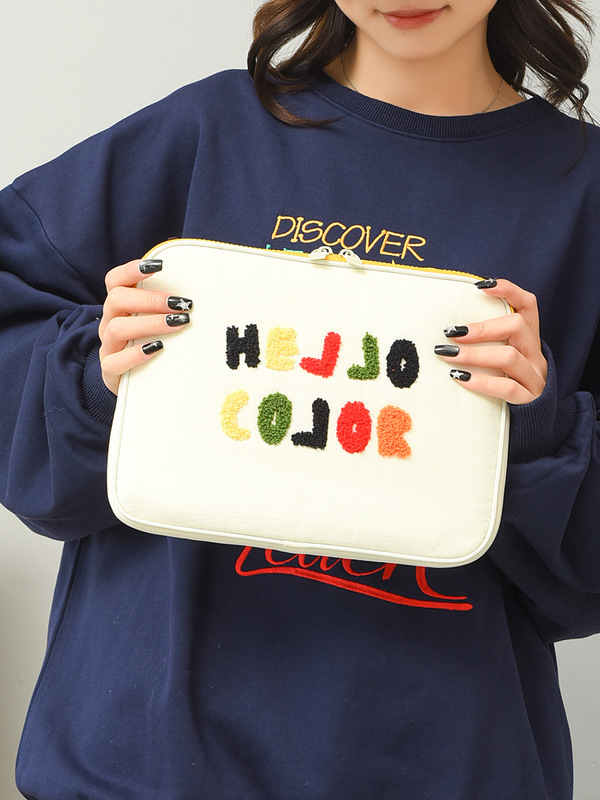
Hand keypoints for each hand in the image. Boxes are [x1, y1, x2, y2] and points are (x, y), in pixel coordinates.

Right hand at [99, 259, 192, 393]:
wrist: (135, 383)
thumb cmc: (149, 344)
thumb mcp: (154, 321)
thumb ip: (166, 307)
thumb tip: (194, 293)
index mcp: (118, 307)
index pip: (114, 280)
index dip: (132, 270)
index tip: (159, 265)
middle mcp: (109, 323)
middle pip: (116, 299)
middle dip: (150, 298)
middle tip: (179, 303)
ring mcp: (108, 347)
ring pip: (116, 328)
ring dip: (150, 323)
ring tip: (177, 323)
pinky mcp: (110, 371)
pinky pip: (114, 362)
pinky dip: (136, 354)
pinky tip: (158, 349)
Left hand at [436, 279, 546, 404]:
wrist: (535, 426)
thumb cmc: (509, 386)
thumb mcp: (503, 361)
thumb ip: (488, 344)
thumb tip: (447, 330)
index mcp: (530, 341)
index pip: (528, 305)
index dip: (508, 291)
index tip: (481, 286)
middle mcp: (535, 356)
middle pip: (517, 326)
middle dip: (482, 328)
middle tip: (451, 333)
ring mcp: (535, 378)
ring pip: (509, 357)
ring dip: (474, 354)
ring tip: (447, 355)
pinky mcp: (529, 401)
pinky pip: (507, 388)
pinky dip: (481, 381)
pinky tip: (459, 378)